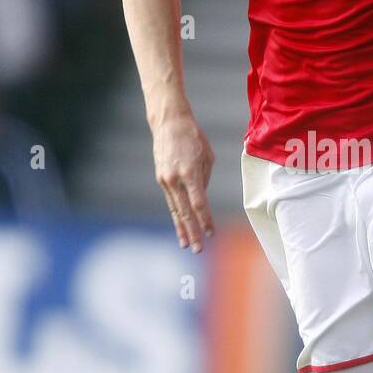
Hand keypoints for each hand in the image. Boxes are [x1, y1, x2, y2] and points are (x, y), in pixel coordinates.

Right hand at [153, 113, 215, 250]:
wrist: (169, 123)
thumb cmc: (193, 137)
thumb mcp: (207, 157)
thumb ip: (204, 179)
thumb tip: (201, 197)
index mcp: (190, 172)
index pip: (198, 203)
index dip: (205, 220)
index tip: (211, 234)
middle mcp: (175, 179)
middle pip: (185, 211)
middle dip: (192, 232)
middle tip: (198, 249)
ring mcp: (166, 180)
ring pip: (175, 209)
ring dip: (182, 228)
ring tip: (186, 245)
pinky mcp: (161, 179)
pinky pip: (171, 201)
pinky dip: (176, 215)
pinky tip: (180, 227)